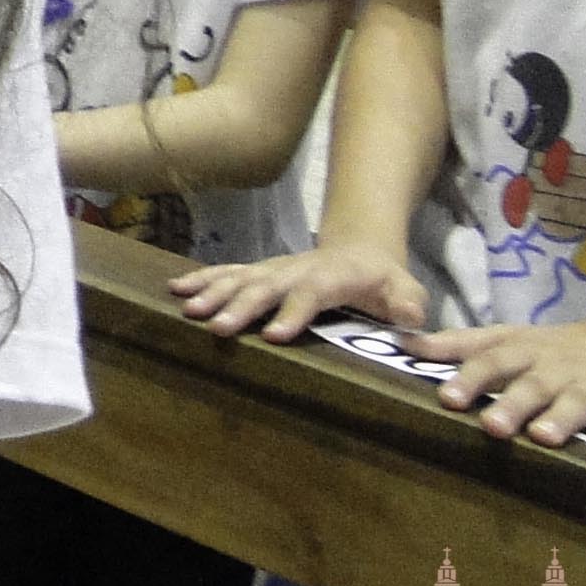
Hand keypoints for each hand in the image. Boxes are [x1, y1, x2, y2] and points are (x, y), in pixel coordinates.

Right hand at [171, 241, 430, 343]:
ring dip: (213, 292)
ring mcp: (274, 268)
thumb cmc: (383, 281)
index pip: (312, 294)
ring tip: (187, 310)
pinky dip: (201, 279)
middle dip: (240, 306)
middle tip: (216, 328)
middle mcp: (297, 269)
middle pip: (266, 286)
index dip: (294, 313)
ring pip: (240, 278)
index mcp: (333, 276)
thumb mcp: (407, 288)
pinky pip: (227, 272)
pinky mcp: (259, 271)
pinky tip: (176, 289)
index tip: (275, 336)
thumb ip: (408, 303)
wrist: (360, 249)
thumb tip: (409, 321)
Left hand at [405, 315, 585, 455]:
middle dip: (511, 404)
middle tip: (490, 426)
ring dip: (563, 418)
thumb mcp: (509, 339)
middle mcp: (560, 367)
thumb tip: (404, 344)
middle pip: (533, 384)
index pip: (492, 361)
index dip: (470, 377)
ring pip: (581, 400)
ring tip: (545, 437)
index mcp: (527, 351)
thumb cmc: (558, 350)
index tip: (446, 397)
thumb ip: (459, 345)